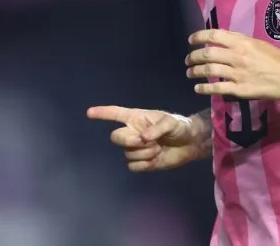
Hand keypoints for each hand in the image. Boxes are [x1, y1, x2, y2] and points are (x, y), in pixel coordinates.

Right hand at [86, 105, 207, 171]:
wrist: (190, 143)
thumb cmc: (179, 127)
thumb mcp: (171, 122)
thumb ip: (157, 128)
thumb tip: (143, 138)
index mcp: (137, 118)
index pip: (116, 114)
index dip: (102, 113)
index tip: (89, 113)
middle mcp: (133, 132)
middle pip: (116, 138)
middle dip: (129, 141)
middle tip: (145, 141)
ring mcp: (136, 148)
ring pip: (127, 154)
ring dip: (143, 153)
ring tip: (158, 148)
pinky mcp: (142, 162)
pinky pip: (133, 166)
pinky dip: (144, 164)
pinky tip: (156, 159)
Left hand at [186, 29, 279, 99]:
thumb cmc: (275, 59)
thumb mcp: (257, 43)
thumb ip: (239, 41)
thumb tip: (220, 40)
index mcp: (242, 42)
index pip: (214, 36)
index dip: (199, 37)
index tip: (191, 41)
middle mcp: (237, 56)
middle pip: (207, 54)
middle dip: (193, 57)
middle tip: (188, 60)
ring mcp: (237, 74)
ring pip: (209, 71)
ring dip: (195, 71)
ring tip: (190, 73)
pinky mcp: (239, 90)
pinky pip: (216, 89)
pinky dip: (203, 88)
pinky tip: (198, 88)